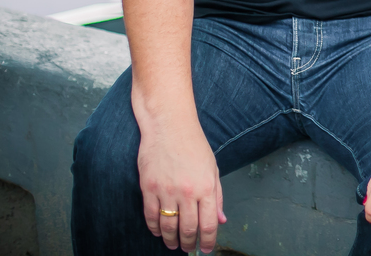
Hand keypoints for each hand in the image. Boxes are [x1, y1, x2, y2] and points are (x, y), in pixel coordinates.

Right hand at [137, 117, 225, 252]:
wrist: (169, 126)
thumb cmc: (194, 145)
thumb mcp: (213, 169)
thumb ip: (217, 196)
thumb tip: (221, 220)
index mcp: (206, 187)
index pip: (208, 224)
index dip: (207, 241)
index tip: (206, 249)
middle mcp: (187, 192)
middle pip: (188, 229)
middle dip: (189, 244)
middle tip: (189, 249)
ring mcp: (167, 190)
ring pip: (168, 226)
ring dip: (171, 240)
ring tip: (174, 245)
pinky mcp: (149, 188)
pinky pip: (151, 216)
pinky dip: (155, 228)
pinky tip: (158, 232)